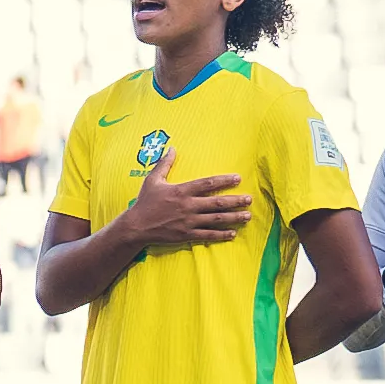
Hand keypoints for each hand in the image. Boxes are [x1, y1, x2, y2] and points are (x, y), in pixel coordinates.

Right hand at [109, 163, 249, 251]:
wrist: (135, 226)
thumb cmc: (144, 202)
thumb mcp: (152, 180)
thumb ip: (164, 164)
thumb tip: (173, 149)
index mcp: (181, 191)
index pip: (207, 184)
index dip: (224, 180)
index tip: (238, 178)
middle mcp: (188, 206)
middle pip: (217, 203)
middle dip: (235, 201)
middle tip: (249, 199)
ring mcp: (188, 221)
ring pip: (216, 219)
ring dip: (233, 217)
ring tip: (247, 216)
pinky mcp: (186, 234)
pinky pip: (207, 235)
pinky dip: (221, 234)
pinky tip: (232, 233)